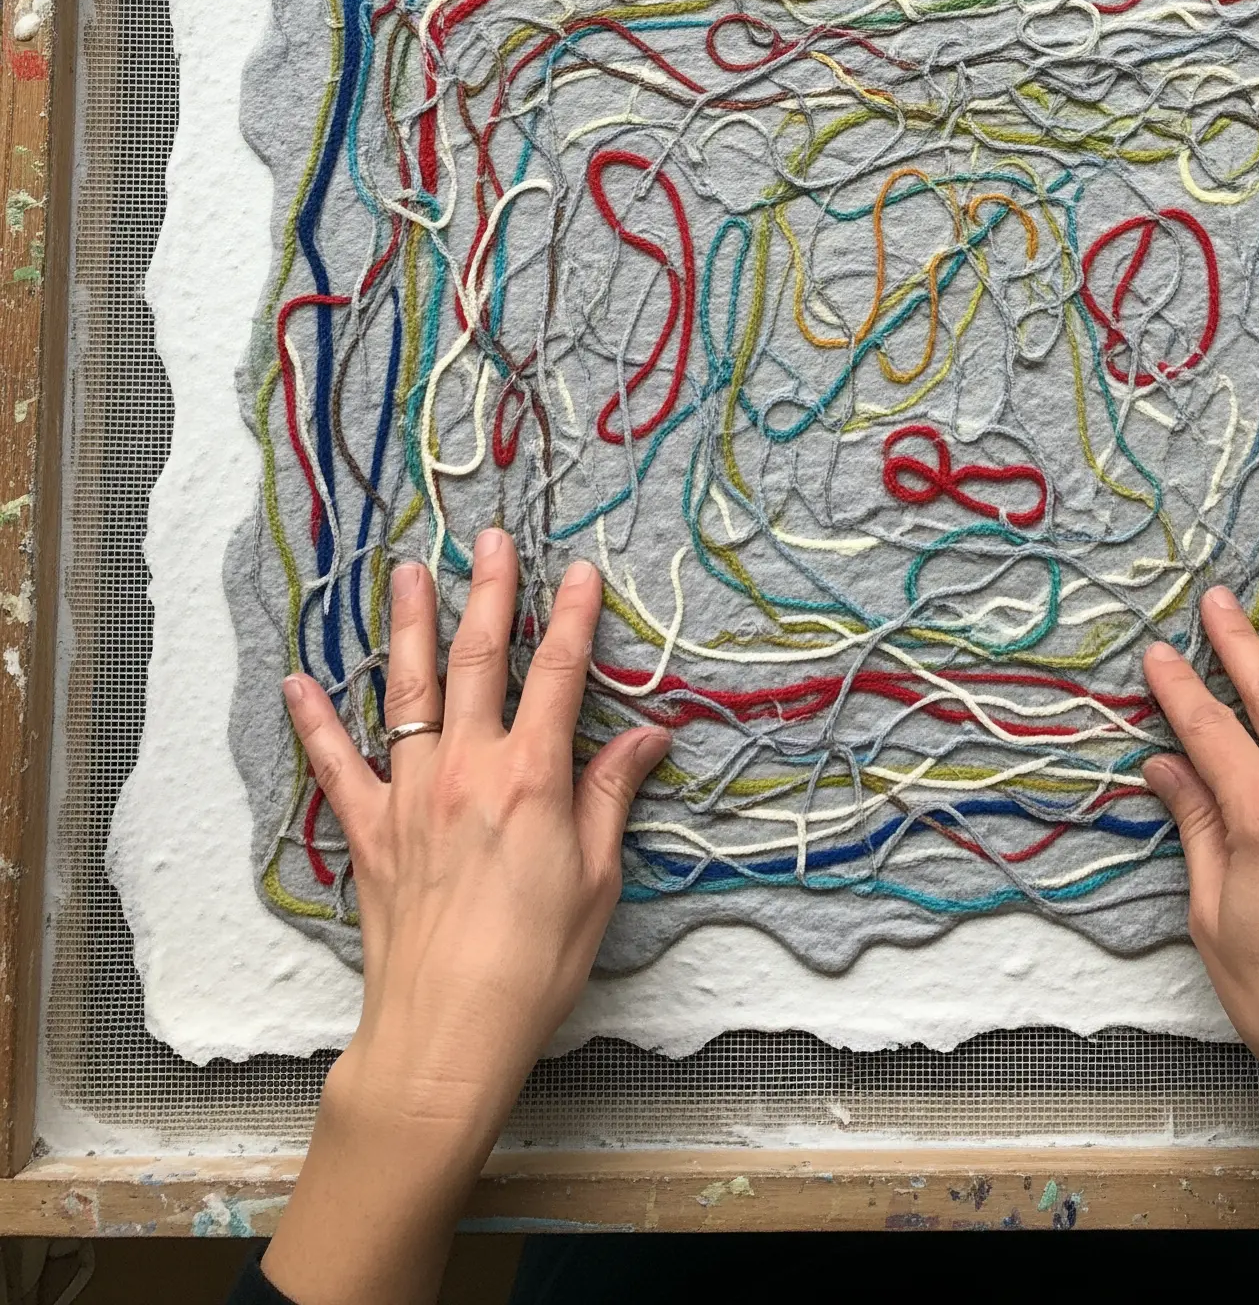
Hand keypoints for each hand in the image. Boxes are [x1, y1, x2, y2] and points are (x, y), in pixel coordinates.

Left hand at [262, 530, 667, 1304]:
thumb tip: (647, 737)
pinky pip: (337, 765)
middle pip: (477, 661)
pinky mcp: (369, 832)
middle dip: (488, 593)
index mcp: (532, 778)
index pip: (557, 675)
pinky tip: (299, 682)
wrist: (447, 1032)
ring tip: (405, 571)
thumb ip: (611, 796)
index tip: (580, 571)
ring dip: (407, 625)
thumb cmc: (534, 965)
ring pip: (407, 690)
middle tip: (490, 539)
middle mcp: (467, 769)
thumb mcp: (597, 879)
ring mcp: (410, 794)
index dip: (572, 618)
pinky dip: (316, 722)